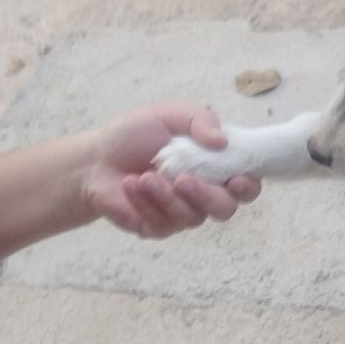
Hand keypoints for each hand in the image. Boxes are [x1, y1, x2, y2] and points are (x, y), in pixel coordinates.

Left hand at [83, 102, 260, 238]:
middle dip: (206, 197)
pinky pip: (162, 224)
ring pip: (191, 218)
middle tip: (183, 180)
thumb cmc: (135, 135)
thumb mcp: (169, 116)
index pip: (246, 185)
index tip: (236, 180)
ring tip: (144, 176)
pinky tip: (130, 185)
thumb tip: (222, 140)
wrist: (96, 159)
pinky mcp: (158, 227)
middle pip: (224, 209)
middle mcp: (204, 194)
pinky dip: (145, 203)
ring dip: (167, 197)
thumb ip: (200, 120)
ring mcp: (182, 214)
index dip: (248, 187)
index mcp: (215, 167)